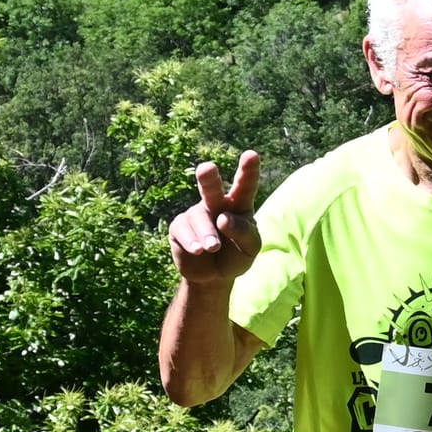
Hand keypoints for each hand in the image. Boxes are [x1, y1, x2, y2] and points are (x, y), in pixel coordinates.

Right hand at [168, 152, 260, 286]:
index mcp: (239, 205)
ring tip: (213, 247)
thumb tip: (223, 218)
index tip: (251, 155)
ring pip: (199, 217)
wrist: (214, 276)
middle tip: (207, 168)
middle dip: (208, 178)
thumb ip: (244, 232)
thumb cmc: (237, 256)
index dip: (248, 170)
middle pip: (212, 188)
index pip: (245, 186)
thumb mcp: (250, 248)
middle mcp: (216, 204)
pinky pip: (183, 229)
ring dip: (207, 233)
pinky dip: (192, 240)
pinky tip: (199, 250)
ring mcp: (196, 213)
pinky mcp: (179, 226)